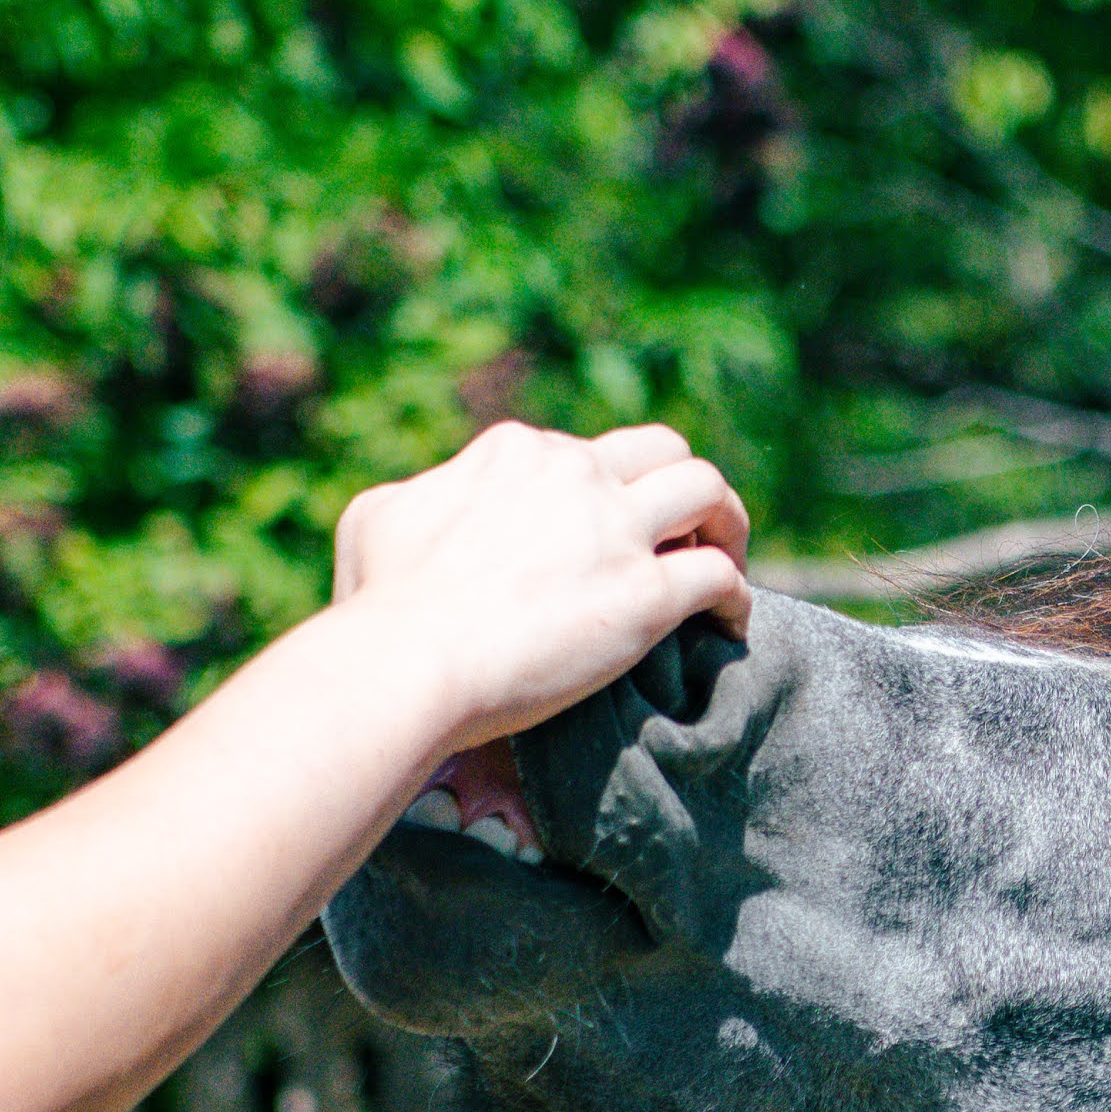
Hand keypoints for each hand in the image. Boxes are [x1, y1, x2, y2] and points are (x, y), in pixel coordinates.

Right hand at [331, 421, 751, 751]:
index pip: (581, 454)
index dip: (596, 494)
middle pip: (659, 449)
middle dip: (676, 484)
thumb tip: (434, 501)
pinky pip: (719, 576)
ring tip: (727, 559)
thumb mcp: (376, 517)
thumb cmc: (379, 604)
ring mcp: (614, 529)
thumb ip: (423, 495)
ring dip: (725, 521)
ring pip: (705, 489)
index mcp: (516, 451)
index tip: (595, 536)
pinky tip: (729, 622)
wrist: (407, 662)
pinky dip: (734, 595)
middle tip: (681, 531)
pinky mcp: (645, 593)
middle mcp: (574, 473)